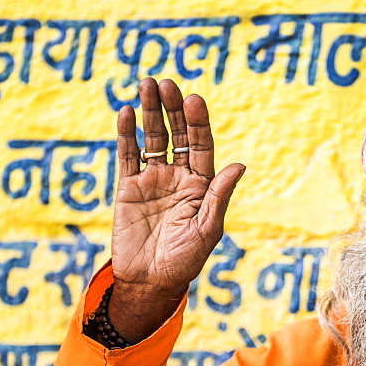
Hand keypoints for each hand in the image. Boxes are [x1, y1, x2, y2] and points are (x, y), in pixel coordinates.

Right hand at [108, 78, 245, 342]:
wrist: (149, 282)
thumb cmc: (184, 261)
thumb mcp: (207, 230)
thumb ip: (218, 196)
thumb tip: (239, 164)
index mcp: (202, 185)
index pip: (202, 145)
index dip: (199, 123)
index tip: (195, 100)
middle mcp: (179, 177)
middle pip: (178, 134)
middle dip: (174, 109)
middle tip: (167, 84)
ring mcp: (153, 180)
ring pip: (153, 138)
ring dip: (150, 112)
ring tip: (147, 85)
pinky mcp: (128, 187)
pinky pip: (127, 155)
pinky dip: (126, 134)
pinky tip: (127, 112)